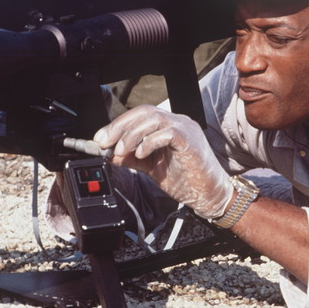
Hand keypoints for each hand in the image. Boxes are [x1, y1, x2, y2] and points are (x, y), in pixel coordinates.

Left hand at [93, 104, 232, 218]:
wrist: (208, 195)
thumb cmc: (185, 180)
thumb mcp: (151, 167)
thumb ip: (132, 158)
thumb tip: (109, 153)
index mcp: (169, 126)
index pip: (141, 115)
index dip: (118, 124)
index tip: (100, 139)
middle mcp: (178, 122)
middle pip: (145, 112)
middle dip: (120, 126)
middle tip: (104, 143)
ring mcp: (186, 129)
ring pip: (154, 119)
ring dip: (131, 134)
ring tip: (121, 151)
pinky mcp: (190, 140)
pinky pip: (167, 132)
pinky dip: (149, 142)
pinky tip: (141, 154)